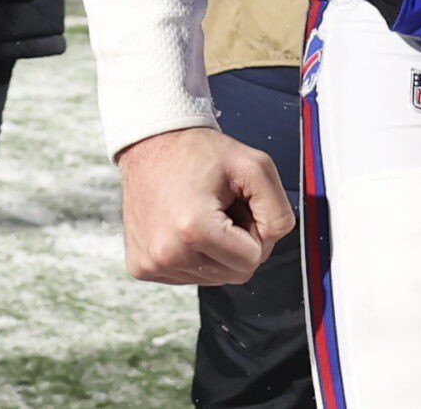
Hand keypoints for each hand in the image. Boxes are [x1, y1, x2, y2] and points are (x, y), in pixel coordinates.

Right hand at [114, 125, 293, 285]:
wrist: (152, 144)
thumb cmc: (200, 152)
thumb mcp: (255, 166)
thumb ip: (279, 209)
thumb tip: (272, 242)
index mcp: (193, 230)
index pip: (253, 260)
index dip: (254, 230)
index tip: (237, 205)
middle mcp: (167, 254)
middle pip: (234, 274)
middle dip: (238, 243)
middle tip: (222, 207)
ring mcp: (151, 264)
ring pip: (213, 277)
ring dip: (216, 249)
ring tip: (202, 213)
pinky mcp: (141, 267)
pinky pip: (188, 276)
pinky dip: (194, 254)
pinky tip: (184, 225)